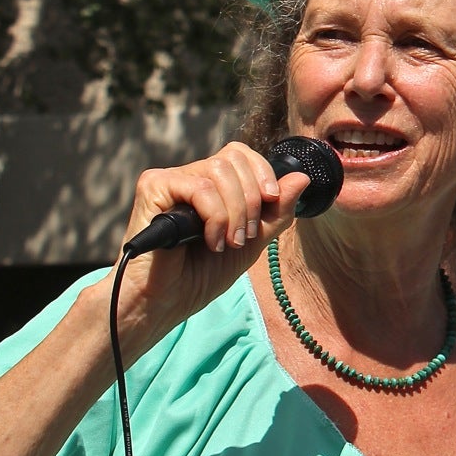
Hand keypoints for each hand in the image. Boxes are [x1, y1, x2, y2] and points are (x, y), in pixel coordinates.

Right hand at [115, 141, 309, 354]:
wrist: (165, 302)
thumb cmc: (201, 275)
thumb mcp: (252, 243)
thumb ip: (277, 212)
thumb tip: (303, 178)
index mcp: (211, 185)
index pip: (240, 154)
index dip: (262, 172)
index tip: (271, 201)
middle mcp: (189, 176)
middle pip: (233, 158)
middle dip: (251, 199)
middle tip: (245, 236)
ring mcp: (170, 179)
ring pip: (219, 171)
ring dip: (235, 212)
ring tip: (228, 243)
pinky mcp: (153, 187)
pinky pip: (199, 188)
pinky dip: (215, 217)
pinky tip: (210, 241)